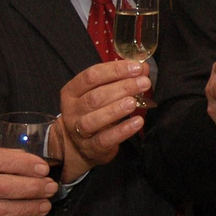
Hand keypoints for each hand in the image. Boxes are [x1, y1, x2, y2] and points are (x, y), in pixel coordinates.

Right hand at [59, 60, 148, 180]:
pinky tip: (137, 122)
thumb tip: (143, 67)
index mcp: (72, 91)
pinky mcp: (91, 147)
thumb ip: (120, 79)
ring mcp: (79, 130)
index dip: (115, 70)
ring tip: (134, 102)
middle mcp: (72, 110)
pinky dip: (122, 130)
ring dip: (116, 109)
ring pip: (95, 119)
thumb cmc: (93, 112)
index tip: (136, 68)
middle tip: (143, 83)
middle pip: (95, 97)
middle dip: (122, 88)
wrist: (79, 145)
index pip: (91, 76)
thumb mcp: (101, 92)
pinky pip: (105, 139)